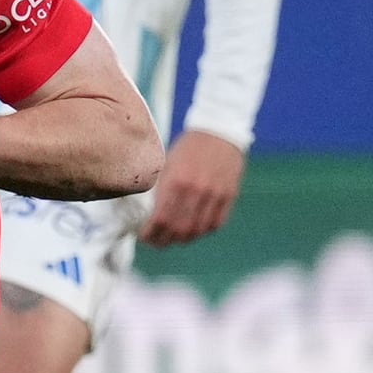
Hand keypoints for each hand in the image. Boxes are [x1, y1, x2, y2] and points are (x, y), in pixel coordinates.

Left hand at [138, 129, 244, 247]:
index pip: (161, 219)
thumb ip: (161, 189)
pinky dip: (202, 231)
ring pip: (197, 230)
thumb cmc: (188, 147)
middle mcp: (196, 190)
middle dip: (164, 240)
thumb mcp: (167, 163)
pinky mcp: (229, 196)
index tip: (144, 235)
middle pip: (179, 229)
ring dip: (183, 238)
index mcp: (176, 181)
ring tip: (173, 238)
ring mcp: (215, 195)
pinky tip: (193, 229)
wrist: (219, 130)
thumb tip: (149, 214)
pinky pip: (215, 224)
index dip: (151, 233)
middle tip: (156, 241)